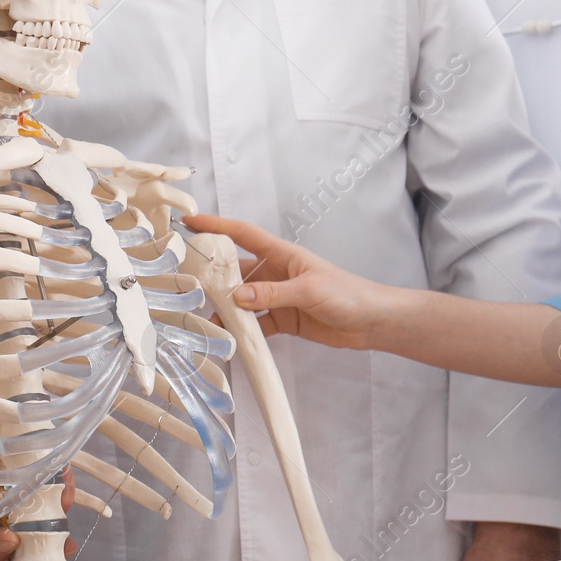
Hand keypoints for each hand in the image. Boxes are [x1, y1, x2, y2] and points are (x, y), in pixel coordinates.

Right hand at [182, 214, 390, 347]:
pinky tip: (231, 338)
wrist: (372, 322)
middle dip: (213, 275)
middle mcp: (275, 272)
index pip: (242, 234)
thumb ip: (272, 294)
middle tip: (188, 283)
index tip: (190, 222)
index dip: (216, 226)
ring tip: (207, 319)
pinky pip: (255, 323)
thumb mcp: (308, 290)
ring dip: (226, 309)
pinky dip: (243, 330)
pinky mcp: (282, 319)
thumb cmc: (348, 294)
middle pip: (236, 270)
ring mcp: (277, 297)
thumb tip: (237, 296)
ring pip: (242, 299)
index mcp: (281, 254)